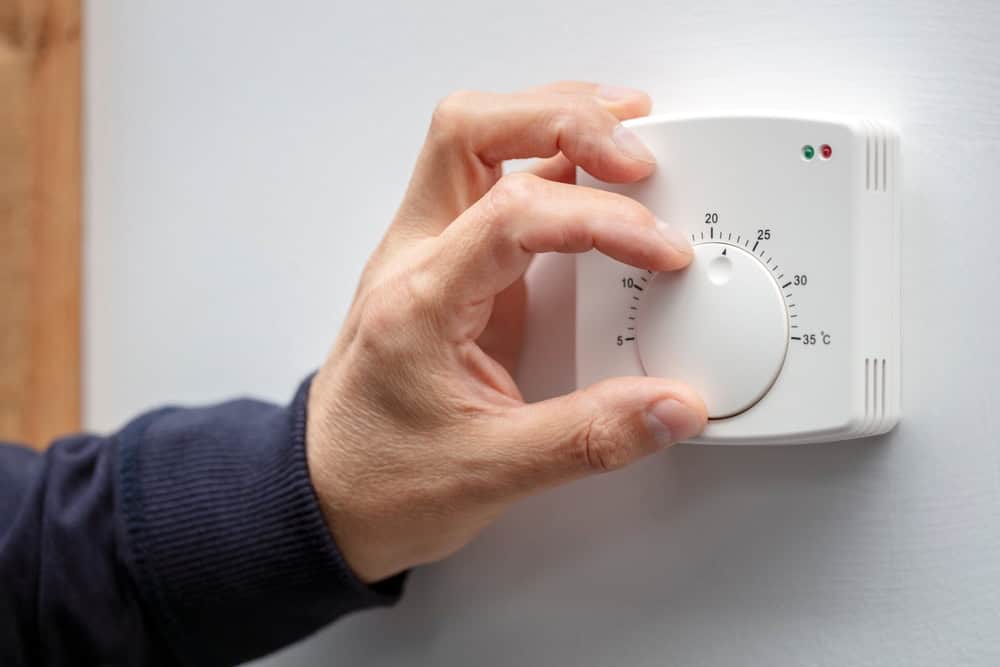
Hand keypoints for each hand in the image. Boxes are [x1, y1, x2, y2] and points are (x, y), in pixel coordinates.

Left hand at [306, 82, 706, 582]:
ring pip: (478, 142)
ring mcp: (428, 256)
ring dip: (552, 124)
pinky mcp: (451, 268)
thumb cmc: (378, 479)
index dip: (600, 220)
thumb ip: (589, 438)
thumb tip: (671, 406)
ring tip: (622, 134)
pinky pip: (497, 187)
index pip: (513, 217)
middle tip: (634, 152)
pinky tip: (591, 179)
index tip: (659, 251)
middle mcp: (415, 260)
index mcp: (417, 302)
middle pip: (471, 131)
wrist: (328, 496)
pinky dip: (550, 164)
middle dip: (562, 118)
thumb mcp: (490, 473)